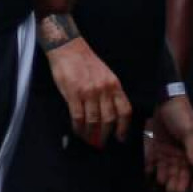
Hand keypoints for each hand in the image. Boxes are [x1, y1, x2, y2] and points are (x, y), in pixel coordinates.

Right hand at [40, 26, 130, 148]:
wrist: (68, 48)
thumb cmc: (86, 62)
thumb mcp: (105, 75)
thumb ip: (109, 92)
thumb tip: (110, 115)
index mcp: (114, 84)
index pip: (124, 110)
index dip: (123, 127)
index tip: (120, 138)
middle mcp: (104, 89)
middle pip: (109, 119)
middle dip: (105, 134)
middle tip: (100, 143)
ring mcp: (89, 92)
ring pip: (93, 121)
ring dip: (91, 134)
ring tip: (88, 139)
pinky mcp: (74, 94)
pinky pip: (78, 117)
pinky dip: (78, 128)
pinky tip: (77, 130)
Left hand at [144, 94, 192, 191]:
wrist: (165, 100)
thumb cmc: (181, 114)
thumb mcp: (189, 130)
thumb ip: (192, 148)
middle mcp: (184, 153)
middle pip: (184, 173)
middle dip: (181, 183)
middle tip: (176, 190)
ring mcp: (171, 152)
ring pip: (171, 171)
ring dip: (168, 179)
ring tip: (165, 185)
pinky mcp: (159, 149)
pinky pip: (156, 164)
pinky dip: (154, 171)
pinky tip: (151, 176)